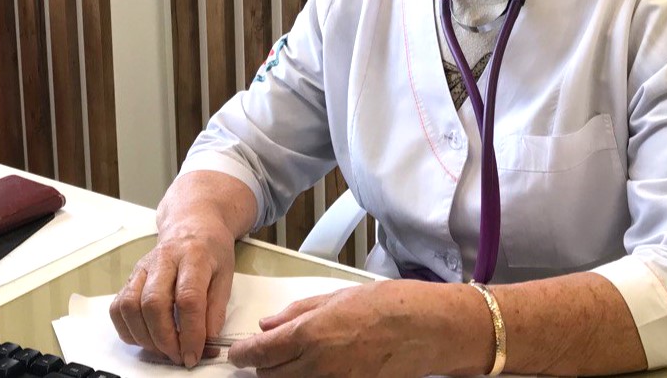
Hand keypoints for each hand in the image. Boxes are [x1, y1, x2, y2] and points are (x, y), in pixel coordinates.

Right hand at [108, 221, 235, 366]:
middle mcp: (164, 260)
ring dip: (145, 337)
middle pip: (154, 303)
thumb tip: (208, 340)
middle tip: (179, 355)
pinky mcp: (130, 277)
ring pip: (130, 306)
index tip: (194, 354)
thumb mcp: (226, 273)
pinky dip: (128, 330)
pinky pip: (118, 307)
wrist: (192, 223)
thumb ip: (217, 307)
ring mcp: (143, 268)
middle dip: (165, 339)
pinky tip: (146, 337)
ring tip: (164, 349)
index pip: (188, 298)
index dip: (190, 332)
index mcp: (194, 256)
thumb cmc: (211, 249)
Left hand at [229, 280, 485, 376]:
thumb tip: (268, 323)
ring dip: (283, 376)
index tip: (238, 352)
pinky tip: (315, 371)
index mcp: (310, 334)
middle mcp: (316, 366)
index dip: (242, 354)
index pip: (258, 354)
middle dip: (263, 366)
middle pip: (268, 377)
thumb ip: (298, 311)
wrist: (427, 328)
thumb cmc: (388, 304)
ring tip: (291, 362)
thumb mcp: (338, 296)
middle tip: (267, 354)